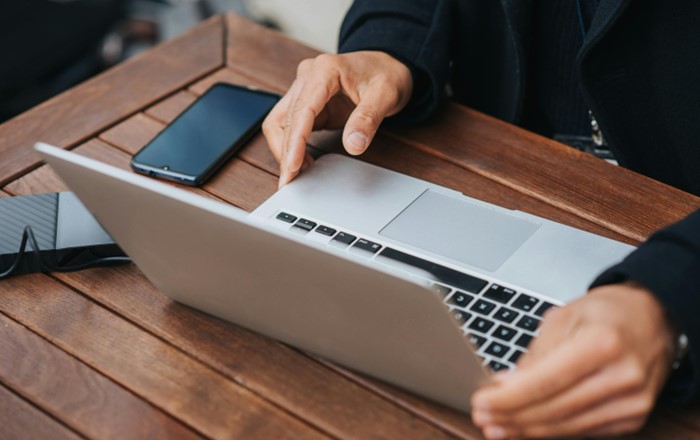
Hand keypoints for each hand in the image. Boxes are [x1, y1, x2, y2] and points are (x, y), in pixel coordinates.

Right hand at [262, 51, 412, 187]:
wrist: (388, 65)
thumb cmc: (387, 75)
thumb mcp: (385, 95)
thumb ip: (368, 119)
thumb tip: (353, 145)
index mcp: (324, 70)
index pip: (301, 110)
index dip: (295, 141)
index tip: (292, 166)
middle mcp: (308, 77)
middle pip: (282, 118)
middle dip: (285, 151)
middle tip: (291, 180)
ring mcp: (305, 89)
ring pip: (280, 123)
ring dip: (285, 149)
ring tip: (297, 174)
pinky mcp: (308, 103)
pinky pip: (291, 127)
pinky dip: (293, 146)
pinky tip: (303, 163)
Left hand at [471, 283, 676, 438]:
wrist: (654, 318)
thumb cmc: (607, 312)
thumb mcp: (563, 317)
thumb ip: (534, 355)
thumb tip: (503, 386)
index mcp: (603, 343)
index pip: (545, 382)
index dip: (508, 398)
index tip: (481, 402)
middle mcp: (623, 376)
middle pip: (554, 409)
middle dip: (512, 416)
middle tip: (483, 418)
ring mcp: (632, 401)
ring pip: (567, 426)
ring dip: (527, 429)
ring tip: (497, 426)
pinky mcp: (633, 417)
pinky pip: (584, 431)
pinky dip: (552, 430)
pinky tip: (528, 427)